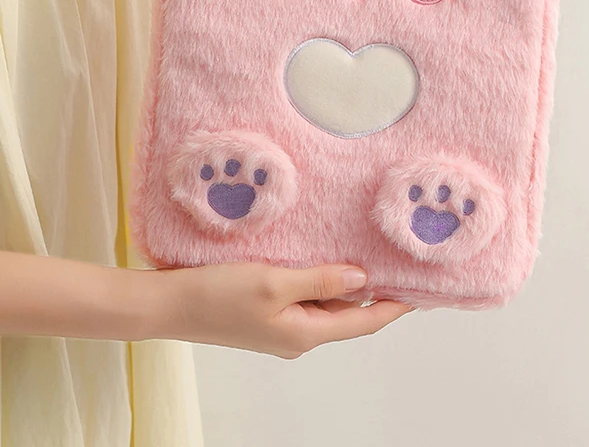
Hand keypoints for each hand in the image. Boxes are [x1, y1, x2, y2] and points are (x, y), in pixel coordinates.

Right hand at [149, 262, 411, 358]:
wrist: (168, 304)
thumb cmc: (218, 294)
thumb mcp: (275, 282)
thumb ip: (321, 280)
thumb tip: (362, 280)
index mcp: (305, 333)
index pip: (364, 322)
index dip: (394, 306)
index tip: (420, 291)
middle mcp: (298, 335)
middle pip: (347, 315)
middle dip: (373, 292)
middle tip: (395, 260)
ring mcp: (281, 326)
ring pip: (325, 305)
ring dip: (344, 285)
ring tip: (365, 254)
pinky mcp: (266, 313)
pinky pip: (304, 299)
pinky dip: (319, 282)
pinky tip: (322, 260)